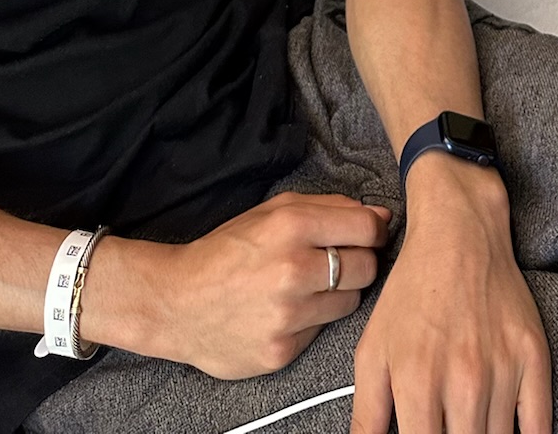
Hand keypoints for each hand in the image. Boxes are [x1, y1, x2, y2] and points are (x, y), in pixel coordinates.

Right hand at [83, 192, 388, 377]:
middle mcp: (293, 269)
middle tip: (336, 261)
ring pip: (350, 302)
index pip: (367, 227)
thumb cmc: (228, 251)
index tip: (369, 234)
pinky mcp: (283, 350)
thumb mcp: (272, 212)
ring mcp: (288, 314)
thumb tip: (381, 215)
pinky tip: (286, 312)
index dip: (374, 230)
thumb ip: (329, 207)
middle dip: (358, 262)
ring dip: (337, 293)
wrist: (177, 303)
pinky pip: (322, 331)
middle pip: (366, 266)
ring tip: (307, 287)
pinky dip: (312, 321)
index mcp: (291, 226)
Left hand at [352, 160, 551, 433]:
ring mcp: (503, 370)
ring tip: (469, 426)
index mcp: (417, 384)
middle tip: (448, 429)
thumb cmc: (411, 293)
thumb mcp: (372, 350)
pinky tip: (509, 433)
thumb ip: (366, 416)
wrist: (459, 231)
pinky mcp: (534, 356)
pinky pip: (539, 427)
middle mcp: (463, 382)